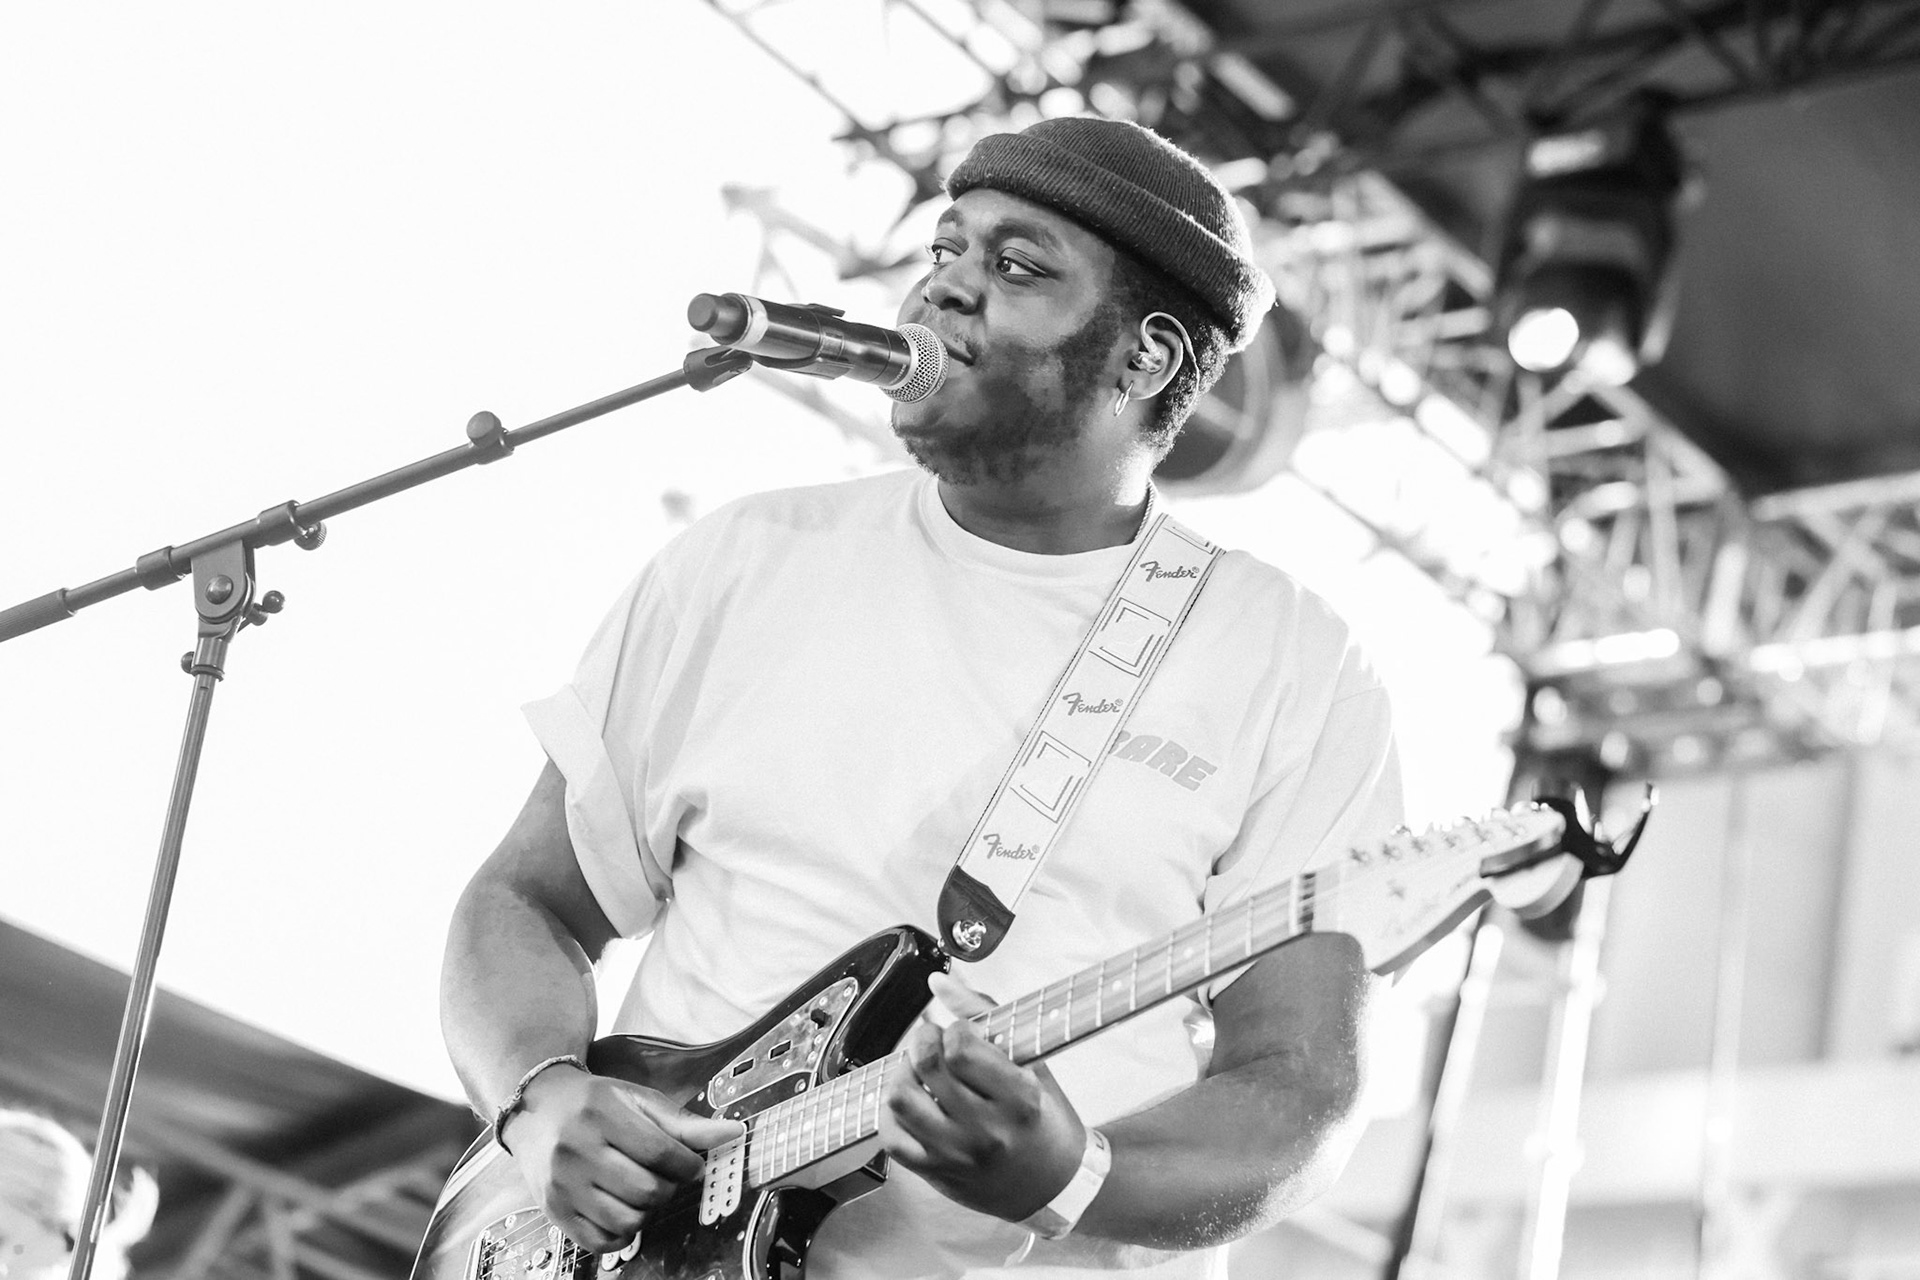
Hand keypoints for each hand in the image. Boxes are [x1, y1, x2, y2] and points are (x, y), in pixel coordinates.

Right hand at [501, 1064, 743, 1251]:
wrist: (538, 1108)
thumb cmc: (594, 1103)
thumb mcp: (638, 1100)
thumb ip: (684, 1123)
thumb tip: (733, 1133)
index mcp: (601, 1114)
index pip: (660, 1152)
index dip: (687, 1165)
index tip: (692, 1166)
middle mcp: (576, 1150)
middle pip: (646, 1190)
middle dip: (668, 1188)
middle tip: (664, 1177)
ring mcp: (562, 1185)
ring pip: (627, 1220)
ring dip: (647, 1211)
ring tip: (641, 1191)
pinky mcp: (554, 1212)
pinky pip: (602, 1242)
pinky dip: (622, 1232)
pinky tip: (622, 1208)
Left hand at [879, 972, 1087, 1221]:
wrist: (1054, 1186)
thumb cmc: (1045, 1121)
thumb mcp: (1032, 1063)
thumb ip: (985, 1015)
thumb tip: (941, 980)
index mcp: (1019, 1099)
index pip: (962, 1049)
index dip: (954, 1028)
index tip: (961, 1030)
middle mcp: (987, 1131)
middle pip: (926, 1069)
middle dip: (922, 1040)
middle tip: (932, 1040)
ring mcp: (958, 1155)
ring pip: (901, 1101)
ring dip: (902, 1073)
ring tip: (918, 1069)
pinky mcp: (937, 1173)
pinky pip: (892, 1138)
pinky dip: (891, 1112)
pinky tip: (910, 1099)